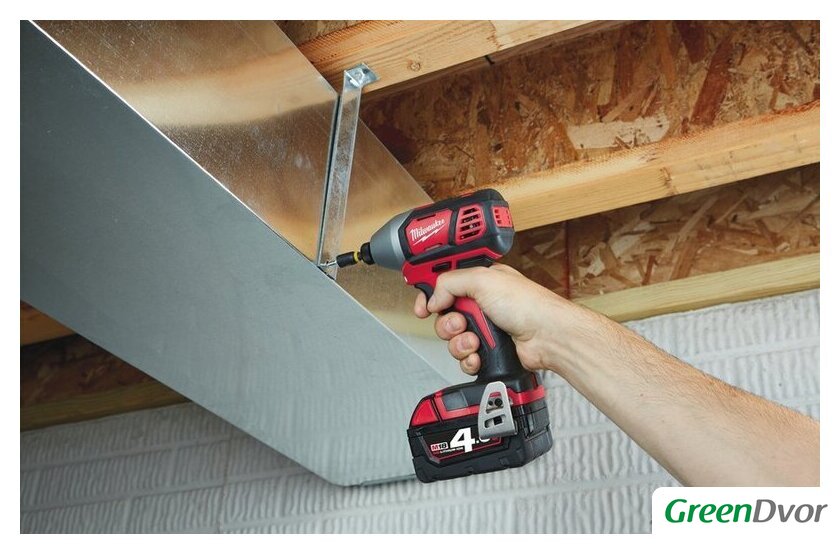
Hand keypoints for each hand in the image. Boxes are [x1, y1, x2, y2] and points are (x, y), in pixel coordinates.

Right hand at [413, 264, 567, 374]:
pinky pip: (465, 358)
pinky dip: (469, 359)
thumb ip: (449, 283)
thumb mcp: (483, 280)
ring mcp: (485, 329)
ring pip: (453, 340)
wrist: (547, 337)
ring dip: (459, 343)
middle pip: (445, 316)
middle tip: (461, 323)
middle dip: (448, 324)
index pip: (444, 286)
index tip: (422, 308)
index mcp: (480, 283)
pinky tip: (479, 355)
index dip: (429, 297)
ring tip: (475, 340)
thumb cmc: (527, 305)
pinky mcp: (489, 351)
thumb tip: (433, 298)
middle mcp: (481, 305)